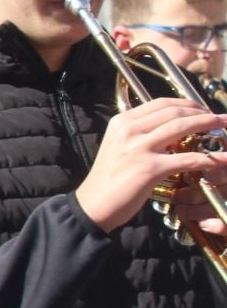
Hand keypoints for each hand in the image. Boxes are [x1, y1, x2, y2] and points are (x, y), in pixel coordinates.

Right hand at [74, 98, 226, 232]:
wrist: (94, 204)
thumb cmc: (109, 179)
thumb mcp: (119, 147)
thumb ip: (140, 135)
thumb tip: (170, 130)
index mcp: (121, 122)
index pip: (160, 103)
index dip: (186, 103)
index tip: (202, 108)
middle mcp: (129, 130)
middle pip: (174, 112)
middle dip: (202, 112)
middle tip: (220, 117)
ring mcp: (138, 148)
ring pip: (182, 127)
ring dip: (209, 124)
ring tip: (224, 126)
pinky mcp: (149, 168)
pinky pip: (187, 158)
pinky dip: (210, 158)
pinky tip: (222, 159)